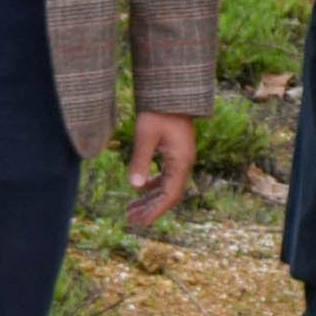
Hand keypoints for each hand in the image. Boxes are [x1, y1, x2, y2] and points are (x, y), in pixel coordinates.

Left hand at [125, 110, 196, 230]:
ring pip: (168, 186)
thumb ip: (141, 160)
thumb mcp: (145, 135)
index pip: (171, 194)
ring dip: (151, 198)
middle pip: (170, 193)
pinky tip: (140, 190)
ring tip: (132, 209)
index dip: (156, 210)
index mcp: (181, 161)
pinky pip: (166, 175)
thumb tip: (135, 186)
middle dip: (151, 208)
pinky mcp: (176, 152)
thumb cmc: (158, 111)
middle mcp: (185, 162)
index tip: (141, 222)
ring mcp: (181, 157)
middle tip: (131, 220)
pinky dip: (153, 185)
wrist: (171, 93)